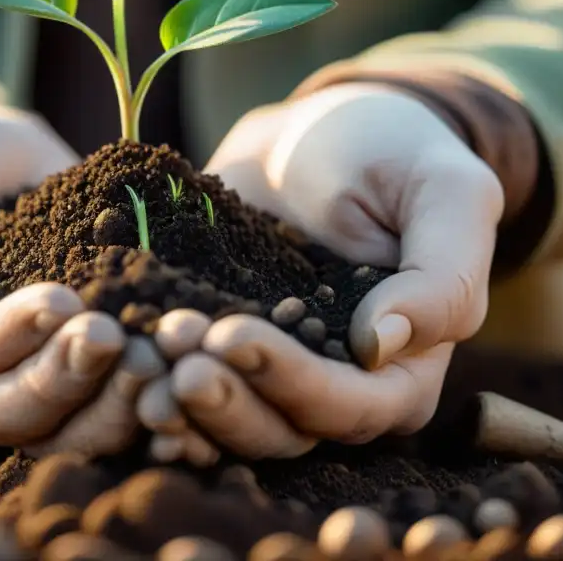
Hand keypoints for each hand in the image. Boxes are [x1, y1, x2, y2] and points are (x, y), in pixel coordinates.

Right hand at [0, 99, 158, 453]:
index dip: (0, 342)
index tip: (57, 301)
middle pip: (12, 411)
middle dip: (66, 380)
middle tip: (116, 338)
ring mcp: (36, 367)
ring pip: (71, 419)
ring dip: (118, 397)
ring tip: (160, 352)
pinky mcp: (88, 352)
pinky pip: (118, 392)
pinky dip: (156, 387)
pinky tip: (190, 355)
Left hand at [142, 83, 503, 459]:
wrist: (315, 135)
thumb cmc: (394, 156)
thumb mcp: (443, 192)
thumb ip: (442, 272)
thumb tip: (383, 345)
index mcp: (403, 367)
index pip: (354, 405)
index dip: (294, 383)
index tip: (232, 335)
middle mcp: (336, 385)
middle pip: (281, 428)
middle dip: (224, 398)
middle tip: (172, 352)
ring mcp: (270, 372)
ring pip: (228, 419)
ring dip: (181, 400)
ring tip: (138, 359)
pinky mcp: (218, 347)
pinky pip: (188, 385)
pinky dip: (155, 387)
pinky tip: (119, 368)